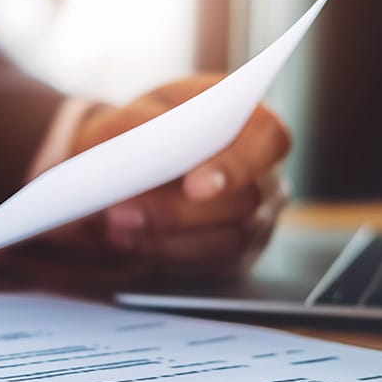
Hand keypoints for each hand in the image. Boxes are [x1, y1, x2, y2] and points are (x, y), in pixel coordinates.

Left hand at [55, 75, 290, 278]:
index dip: (235, 165)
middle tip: (121, 213)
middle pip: (244, 200)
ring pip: (227, 241)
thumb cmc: (137, 132)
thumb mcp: (129, 117)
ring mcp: (257, 216)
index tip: (194, 187)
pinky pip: (212, 265)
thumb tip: (143, 151)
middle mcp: (264, 170)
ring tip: (115, 228)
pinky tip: (129, 243)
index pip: (267, 137)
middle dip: (178, 211)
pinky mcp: (237, 254)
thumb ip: (135, 125)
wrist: (127, 165)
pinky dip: (166, 256)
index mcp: (251, 121)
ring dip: (166, 238)